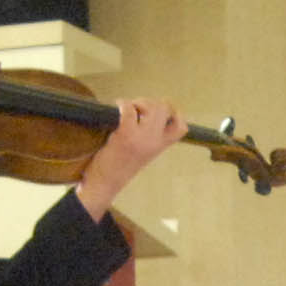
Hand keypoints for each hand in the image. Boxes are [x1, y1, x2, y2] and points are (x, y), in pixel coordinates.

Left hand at [72, 98, 187, 220]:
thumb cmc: (117, 167)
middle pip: (166, 108)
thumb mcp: (141, 154)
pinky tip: (117, 108)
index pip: (181, 127)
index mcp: (159, 147)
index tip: (158, 113)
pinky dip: (123, 104)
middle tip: (137, 108)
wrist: (103, 184)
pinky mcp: (125, 135)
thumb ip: (148, 138)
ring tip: (128, 108)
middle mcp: (154, 142)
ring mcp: (141, 138)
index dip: (174, 113)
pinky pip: (130, 109)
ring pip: (152, 106)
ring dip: (139, 102)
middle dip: (152, 102)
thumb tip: (144, 114)